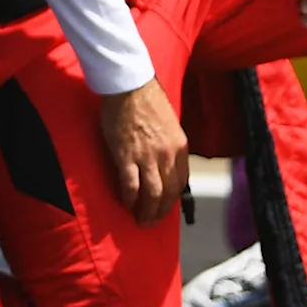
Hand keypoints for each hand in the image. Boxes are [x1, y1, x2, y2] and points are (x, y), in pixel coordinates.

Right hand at [98, 79, 188, 225]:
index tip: (165, 205)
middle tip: (151, 221)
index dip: (173, 198)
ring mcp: (147, 157)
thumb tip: (165, 162)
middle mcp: (167, 155)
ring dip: (146, 211)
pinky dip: (129, 198)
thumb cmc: (147, 99)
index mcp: (180, 146)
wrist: (129, 85)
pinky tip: (125, 203)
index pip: (181, 182)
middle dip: (160, 211)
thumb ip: (170, 145)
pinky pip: (130, 185)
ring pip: (152, 194)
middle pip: (168, 193)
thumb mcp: (169, 123)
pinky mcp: (126, 156)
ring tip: (140, 220)